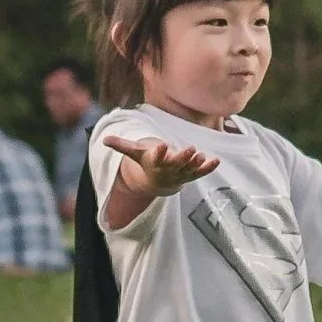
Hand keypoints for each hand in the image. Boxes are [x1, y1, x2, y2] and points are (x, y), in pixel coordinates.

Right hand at [101, 130, 220, 196]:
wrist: (158, 182)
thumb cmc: (147, 162)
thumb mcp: (135, 153)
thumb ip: (122, 146)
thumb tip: (104, 139)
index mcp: (155, 163)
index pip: (156, 158)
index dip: (159, 152)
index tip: (162, 144)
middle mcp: (169, 170)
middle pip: (176, 164)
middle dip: (183, 157)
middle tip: (191, 149)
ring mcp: (182, 173)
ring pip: (190, 169)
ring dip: (197, 164)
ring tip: (202, 155)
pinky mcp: (193, 174)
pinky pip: (202, 173)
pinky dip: (209, 168)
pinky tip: (217, 161)